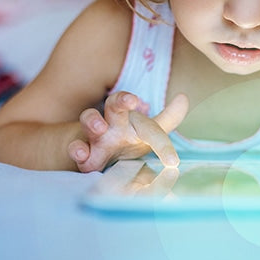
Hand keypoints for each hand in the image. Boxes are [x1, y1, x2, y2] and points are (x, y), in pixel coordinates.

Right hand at [68, 91, 188, 172]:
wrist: (96, 153)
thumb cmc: (126, 139)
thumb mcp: (149, 132)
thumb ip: (168, 118)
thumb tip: (184, 97)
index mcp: (132, 119)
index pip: (149, 125)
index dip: (162, 142)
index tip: (173, 162)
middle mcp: (114, 122)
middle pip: (115, 104)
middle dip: (122, 100)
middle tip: (131, 101)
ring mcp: (96, 136)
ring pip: (90, 119)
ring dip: (94, 121)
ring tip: (100, 127)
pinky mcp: (82, 152)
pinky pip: (75, 146)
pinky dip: (76, 148)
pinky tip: (81, 153)